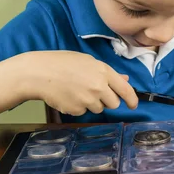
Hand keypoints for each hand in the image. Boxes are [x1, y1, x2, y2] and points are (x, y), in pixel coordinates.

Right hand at [23, 51, 137, 115]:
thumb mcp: (87, 61)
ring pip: (99, 109)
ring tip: (77, 90)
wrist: (39, 73)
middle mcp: (99, 87)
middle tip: (94, 92)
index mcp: (103, 72)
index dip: (132, 99)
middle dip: (108, 101)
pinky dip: (78, 106)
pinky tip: (68, 96)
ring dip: (92, 103)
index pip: (126, 90)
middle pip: (114, 103)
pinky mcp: (77, 110)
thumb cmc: (63, 63)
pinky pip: (83, 112)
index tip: (133, 105)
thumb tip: (125, 79)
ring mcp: (88, 100)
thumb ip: (108, 73)